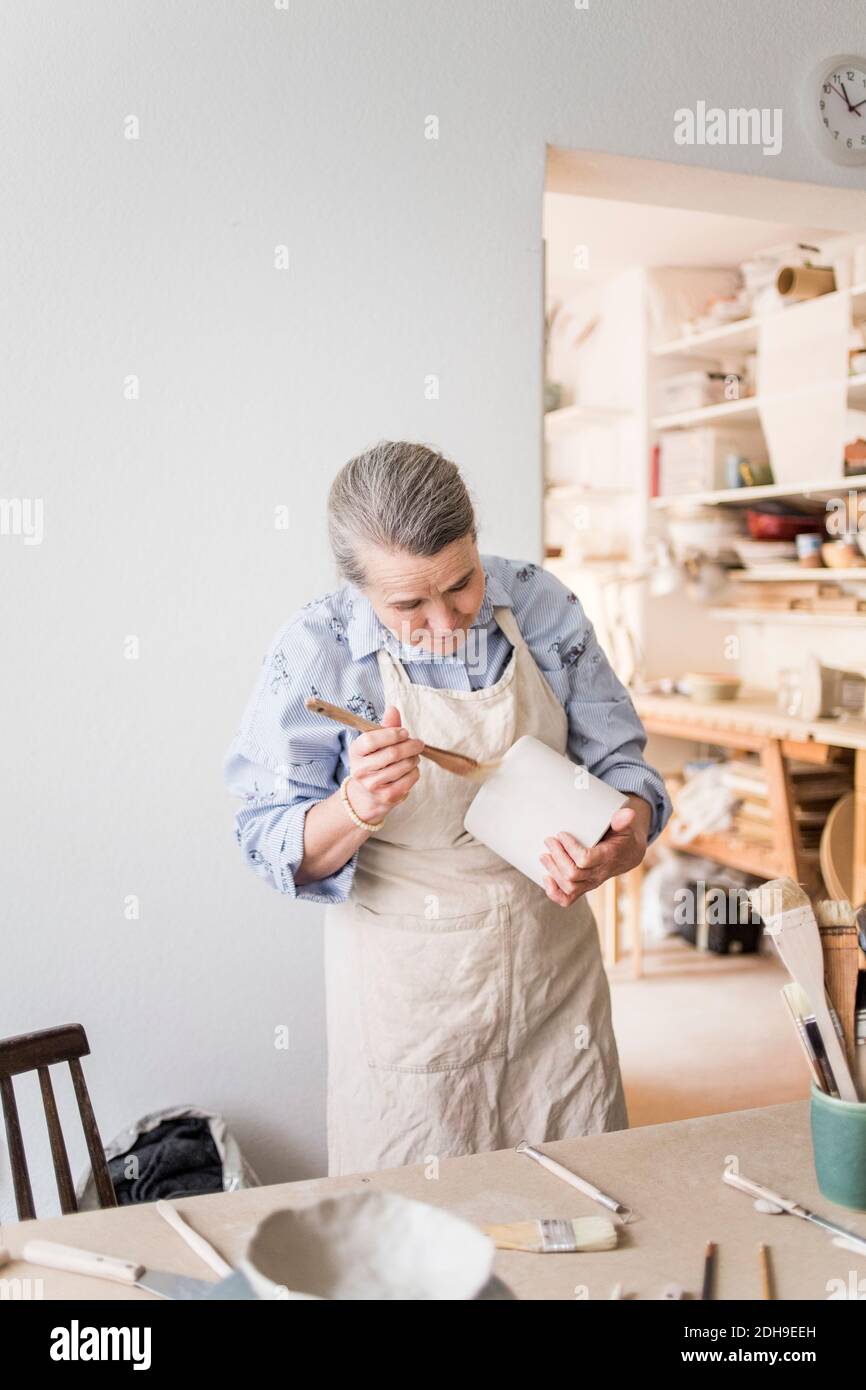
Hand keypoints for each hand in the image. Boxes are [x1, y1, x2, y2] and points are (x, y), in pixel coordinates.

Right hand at [346, 705, 423, 822]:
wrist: (366, 795)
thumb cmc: (374, 762)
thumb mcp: (375, 744)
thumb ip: (385, 727)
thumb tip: (393, 709)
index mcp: (355, 752)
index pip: (371, 739)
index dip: (391, 734)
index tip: (404, 732)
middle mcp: (360, 770)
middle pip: (392, 753)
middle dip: (410, 746)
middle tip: (419, 743)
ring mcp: (372, 785)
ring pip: (403, 766)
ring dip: (414, 759)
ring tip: (414, 756)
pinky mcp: (386, 796)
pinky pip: (409, 780)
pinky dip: (415, 772)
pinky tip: (412, 769)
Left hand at [539, 794, 650, 906]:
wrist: (627, 855)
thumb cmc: (622, 837)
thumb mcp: (625, 826)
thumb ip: (623, 820)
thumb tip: (627, 813)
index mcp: (608, 857)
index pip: (585, 859)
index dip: (570, 848)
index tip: (561, 834)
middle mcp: (599, 874)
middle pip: (573, 874)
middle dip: (557, 857)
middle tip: (549, 841)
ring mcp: (590, 883)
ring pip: (568, 887)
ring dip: (553, 871)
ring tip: (544, 855)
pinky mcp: (583, 888)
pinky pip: (567, 899)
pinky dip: (554, 892)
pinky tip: (546, 878)